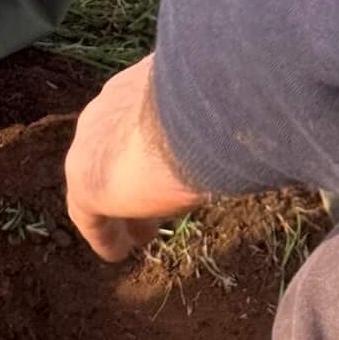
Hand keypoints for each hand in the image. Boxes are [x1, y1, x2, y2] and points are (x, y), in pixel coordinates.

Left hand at [65, 54, 207, 261]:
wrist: (193, 113)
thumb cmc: (217, 102)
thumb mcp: (215, 106)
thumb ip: (216, 115)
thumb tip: (252, 120)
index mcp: (137, 85)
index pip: (136, 118)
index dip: (151, 147)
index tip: (166, 168)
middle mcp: (107, 109)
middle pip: (114, 150)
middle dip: (132, 178)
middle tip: (153, 203)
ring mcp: (89, 144)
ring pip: (103, 181)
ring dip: (122, 210)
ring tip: (142, 235)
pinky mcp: (85, 183)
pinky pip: (89, 215)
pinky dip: (105, 235)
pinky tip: (117, 253)